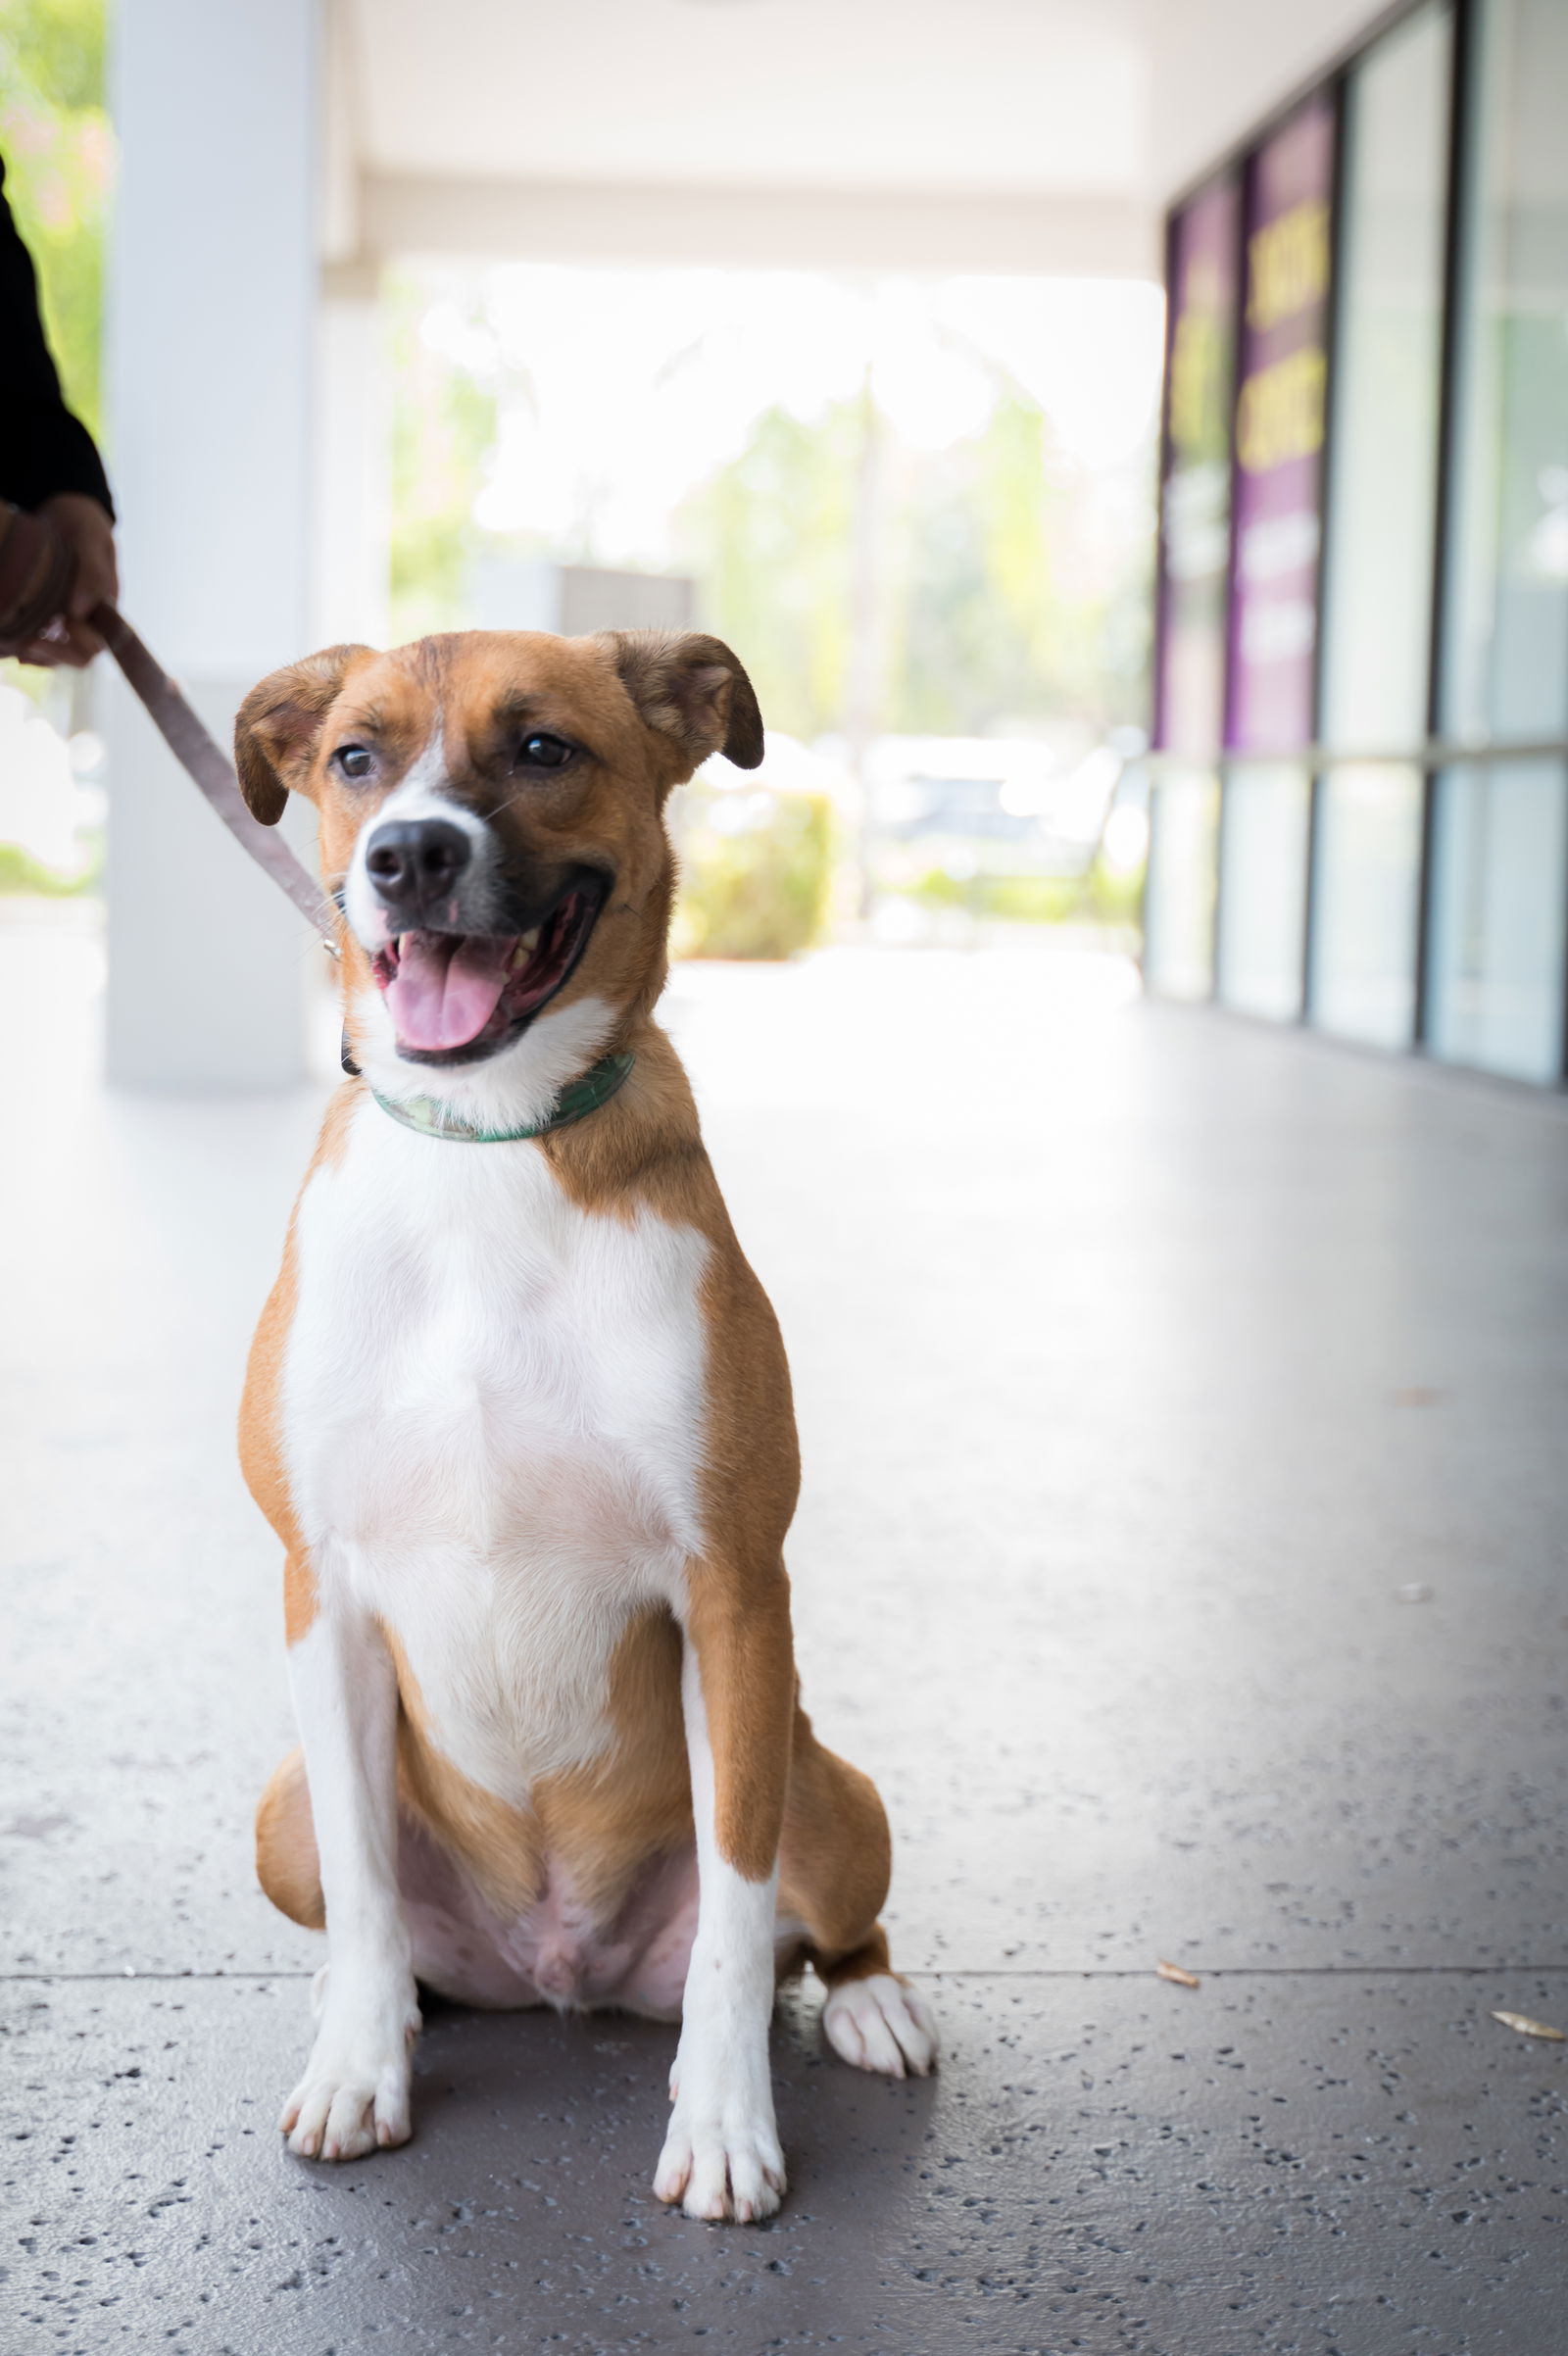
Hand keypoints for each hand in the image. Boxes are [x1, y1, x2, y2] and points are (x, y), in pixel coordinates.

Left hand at [17, 492, 118, 667]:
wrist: (63, 509)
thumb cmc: (82, 521)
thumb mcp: (90, 537)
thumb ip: (93, 571)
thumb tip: (80, 610)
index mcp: (105, 606)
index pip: (95, 644)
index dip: (73, 647)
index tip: (50, 630)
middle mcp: (87, 618)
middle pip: (76, 656)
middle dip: (51, 654)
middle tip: (25, 643)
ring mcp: (67, 618)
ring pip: (55, 653)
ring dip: (34, 652)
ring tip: (12, 644)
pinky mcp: (46, 613)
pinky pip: (38, 639)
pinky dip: (23, 644)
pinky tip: (8, 641)